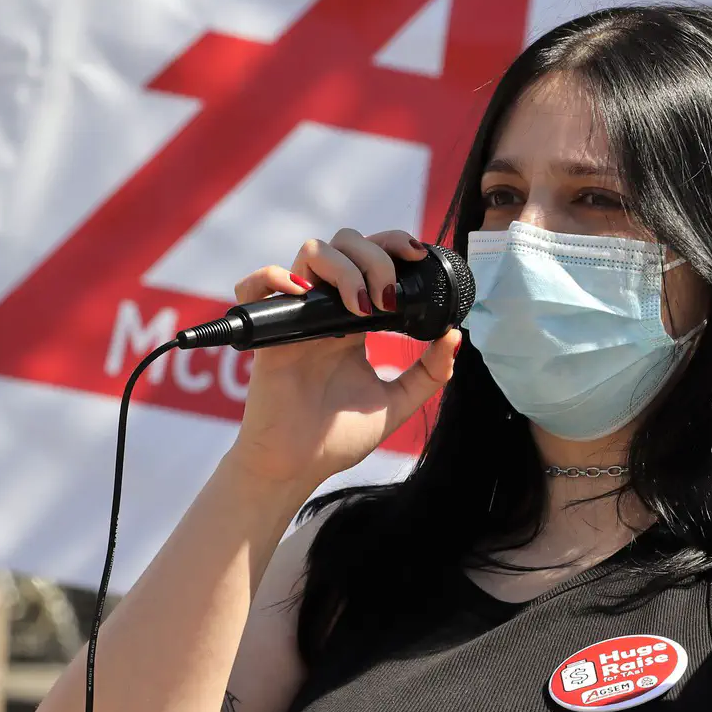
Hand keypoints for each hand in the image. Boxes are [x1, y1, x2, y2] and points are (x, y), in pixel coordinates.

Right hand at [224, 228, 461, 490]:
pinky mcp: (269, 334)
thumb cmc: (337, 439)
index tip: (417, 255)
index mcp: (354, 321)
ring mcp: (296, 318)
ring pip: (312, 252)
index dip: (392, 244)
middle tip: (388, 297)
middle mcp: (326, 311)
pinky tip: (303, 296)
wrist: (296, 467)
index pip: (371, 258)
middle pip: (345, 244)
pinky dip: (274, 278)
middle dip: (375, 257)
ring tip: (361, 306)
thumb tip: (456, 335)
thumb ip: (429, 373)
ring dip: (343, 268)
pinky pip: (255, 285)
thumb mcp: (396, 404)